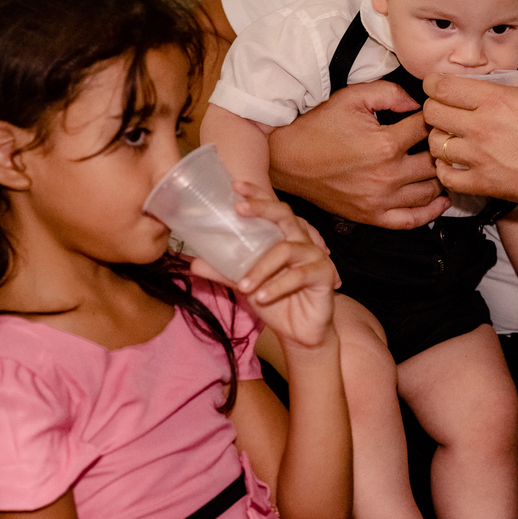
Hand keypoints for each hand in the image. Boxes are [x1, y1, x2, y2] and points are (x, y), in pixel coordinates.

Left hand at [191, 183, 340, 349]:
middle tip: (239, 209)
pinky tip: (263, 297)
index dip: (256, 195)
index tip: (235, 186)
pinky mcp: (324, 274)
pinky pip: (300, 275)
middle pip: (284, 215)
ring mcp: (314, 255)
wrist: (299, 332)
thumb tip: (193, 263)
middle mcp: (300, 240)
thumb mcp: (245, 285)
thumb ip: (224, 272)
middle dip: (262, 208)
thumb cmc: (275, 301)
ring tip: (243, 286)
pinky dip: (278, 285)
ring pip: (286, 249)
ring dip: (261, 267)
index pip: (270, 209)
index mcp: (282, 237)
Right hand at [268, 80, 449, 228]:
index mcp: (385, 144)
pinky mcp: (372, 216)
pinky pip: (411, 220)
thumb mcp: (352, 97)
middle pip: (435, 162)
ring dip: (442, 178)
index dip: (435, 120)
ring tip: (445, 166)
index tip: (436, 117)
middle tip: (445, 142)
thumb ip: (389, 92)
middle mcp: (387, 175)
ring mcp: (380, 199)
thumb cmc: (317, 128)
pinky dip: (431, 212)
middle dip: (442, 149)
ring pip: (429, 191)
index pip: (427, 130)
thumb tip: (417, 102)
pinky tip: (441, 201)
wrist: (287, 159)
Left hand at [423, 73, 517, 215]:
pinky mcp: (483, 184)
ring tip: (452, 136)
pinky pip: (445, 176)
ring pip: (435, 144)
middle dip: (435, 107)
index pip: (443, 87)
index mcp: (497, 101)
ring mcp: (479, 158)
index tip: (438, 85)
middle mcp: (482, 127)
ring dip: (440, 137)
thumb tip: (506, 82)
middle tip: (445, 109)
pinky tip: (455, 163)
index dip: (434, 83)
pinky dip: (445, 169)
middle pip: (432, 113)